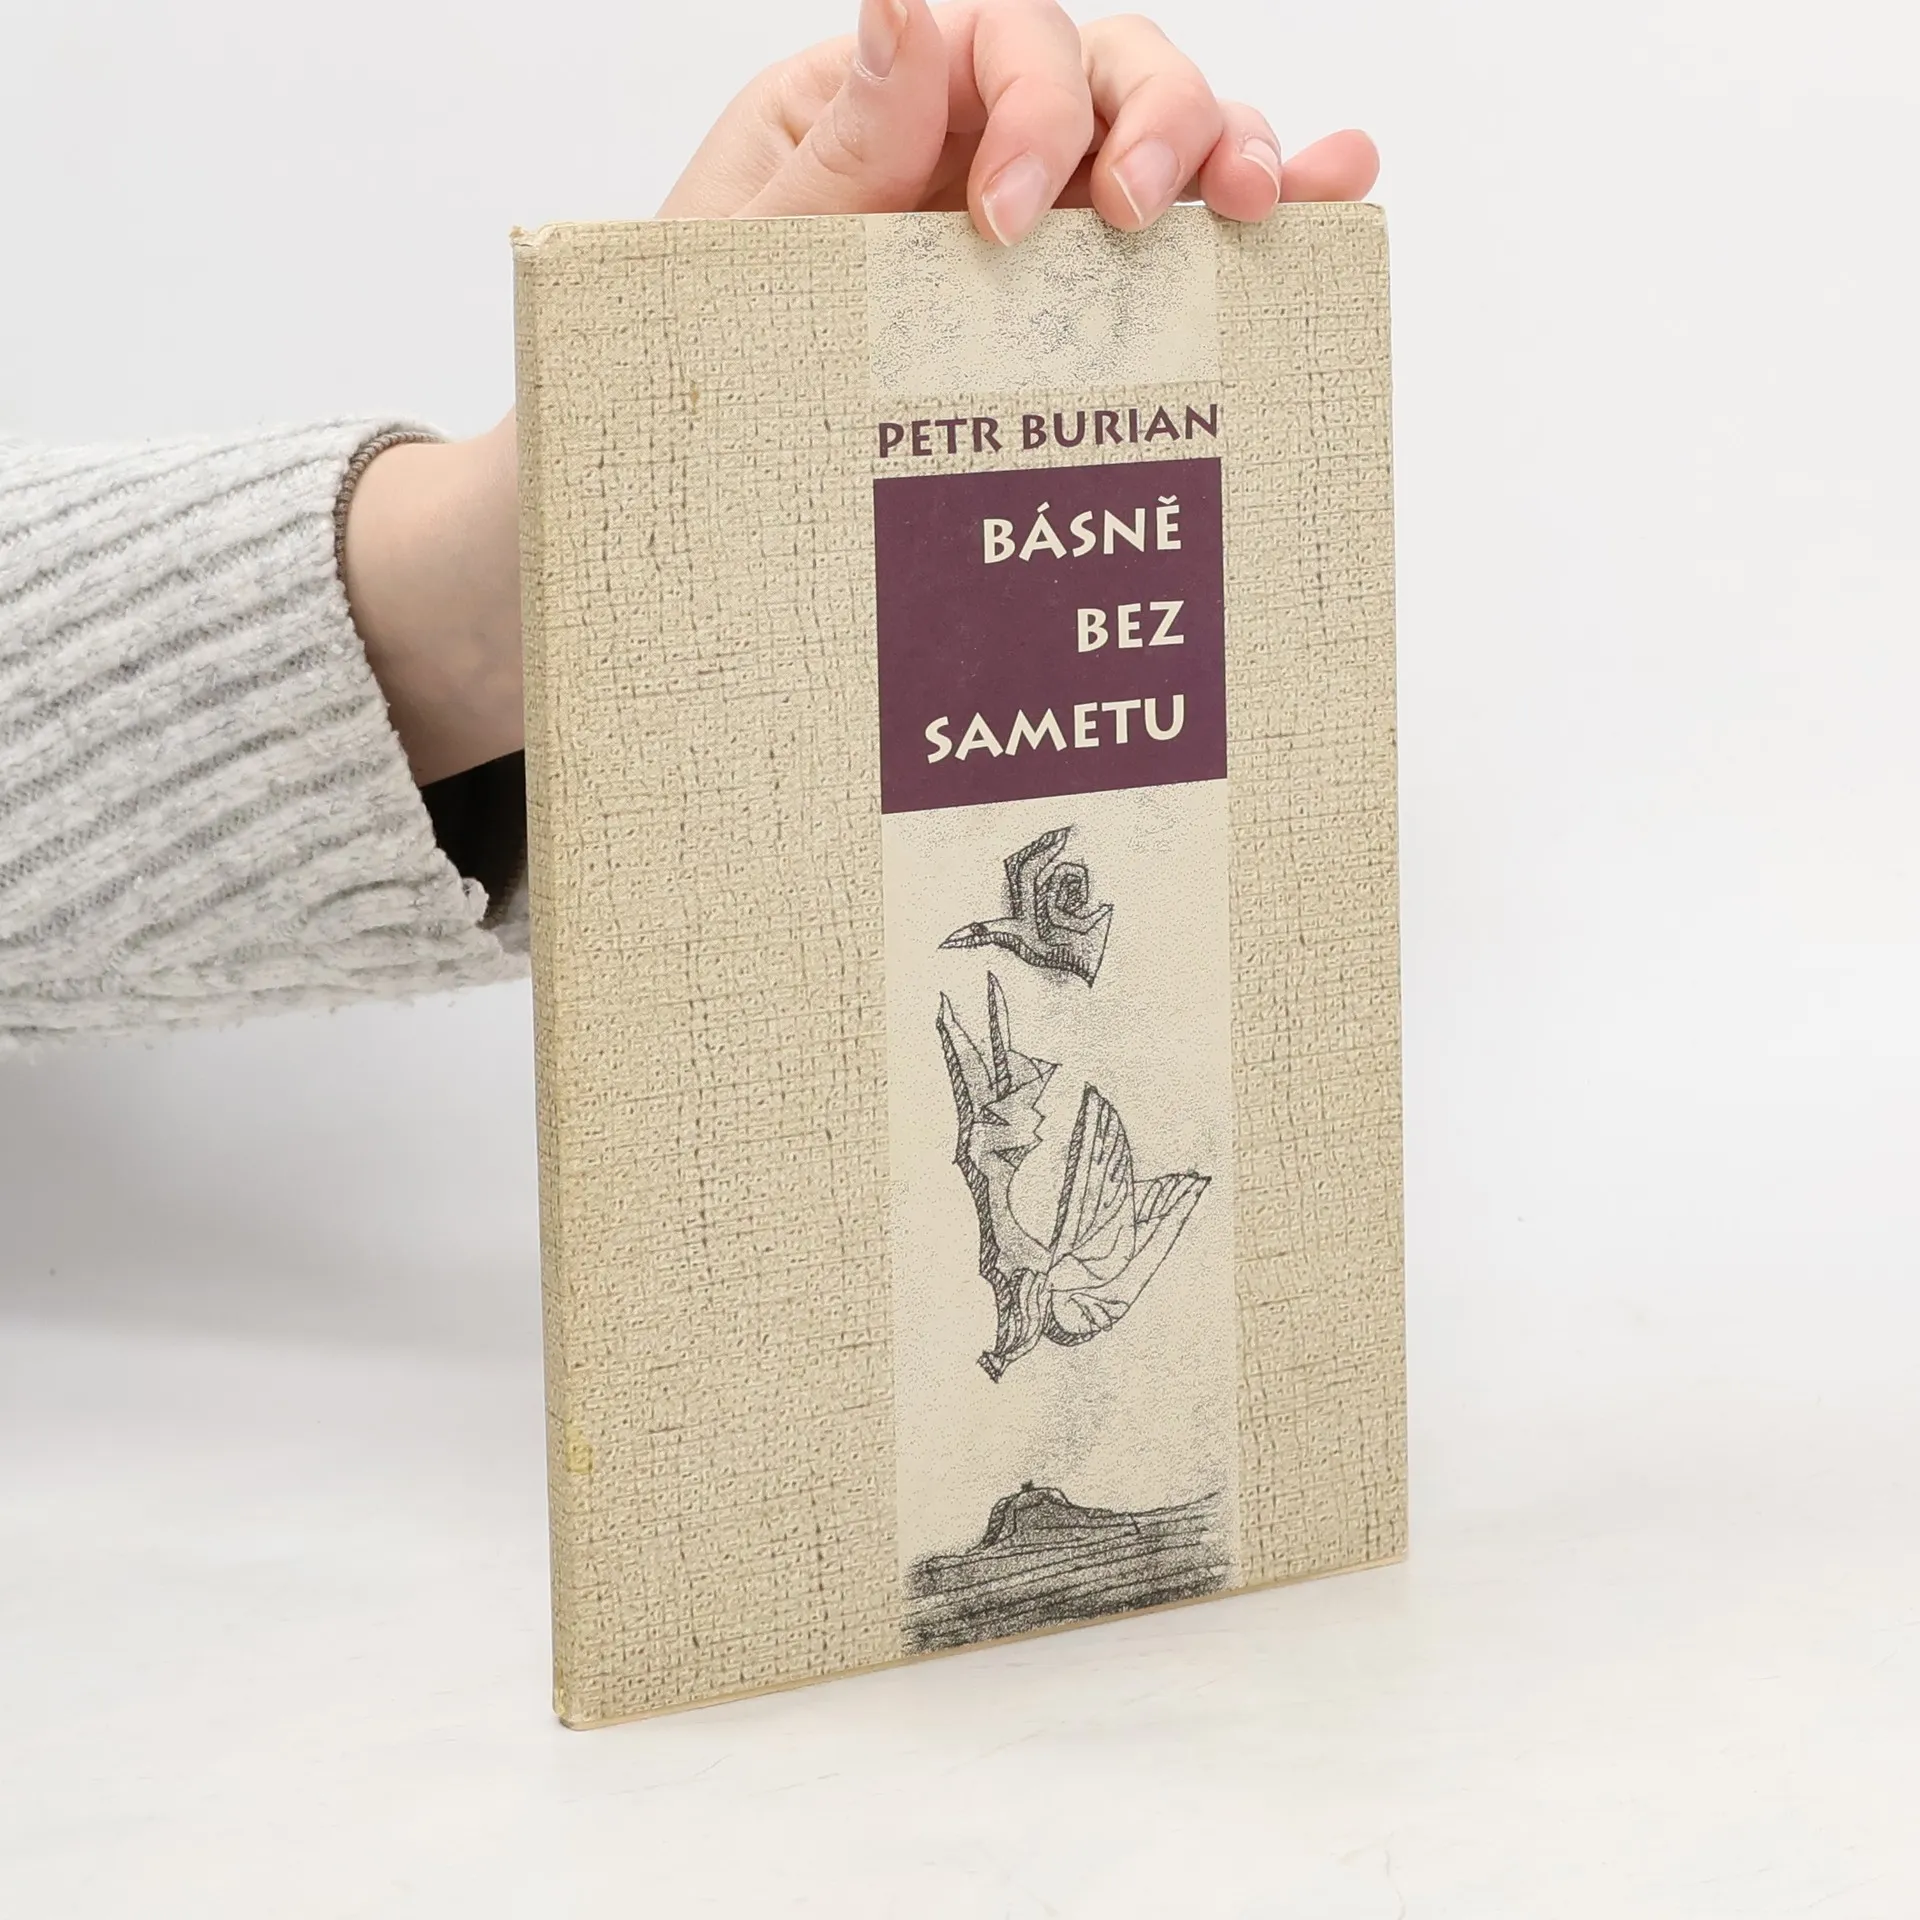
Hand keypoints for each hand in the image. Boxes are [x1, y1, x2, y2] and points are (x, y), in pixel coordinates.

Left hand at [347, 0, 1379, 785]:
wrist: (701, 503)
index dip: (1028, 105)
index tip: (997, 221)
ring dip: (1226, 149)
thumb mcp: (745, 258)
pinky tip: (1330, 187)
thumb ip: (837, 148)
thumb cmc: (701, 368)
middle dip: (1147, 123)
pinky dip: (1267, 199)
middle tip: (1132, 221)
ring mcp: (1038, 221)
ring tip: (1254, 206)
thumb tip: (909, 2)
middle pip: (1106, 64)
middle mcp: (973, 145)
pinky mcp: (1081, 302)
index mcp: (878, 104)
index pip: (995, 33)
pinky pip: (1183, 234)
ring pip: (1162, 135)